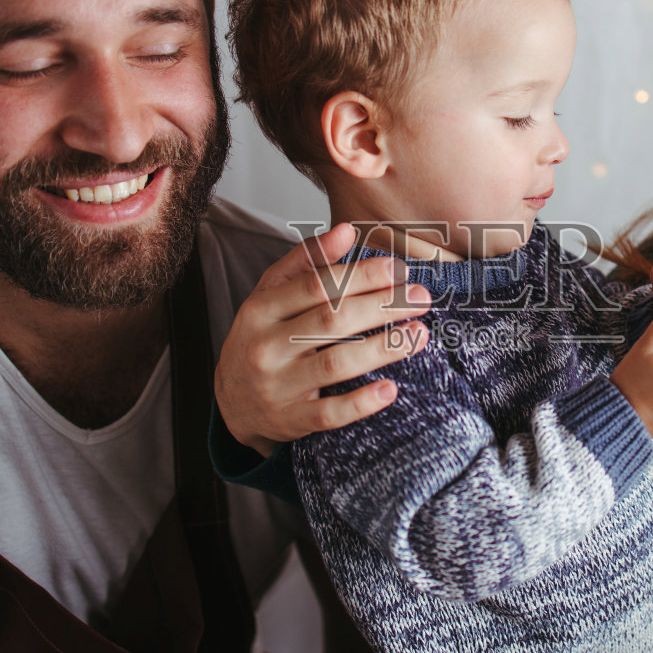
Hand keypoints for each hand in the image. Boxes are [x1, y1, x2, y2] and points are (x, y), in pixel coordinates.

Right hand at [216, 223, 430, 455]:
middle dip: (381, 306)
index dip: (360, 275)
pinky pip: (329, 414)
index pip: (316, 287)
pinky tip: (390, 390)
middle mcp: (266, 346)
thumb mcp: (270, 295)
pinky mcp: (290, 421)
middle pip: (331, 321)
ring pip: (335, 364)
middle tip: (421, 297)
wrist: (232, 402)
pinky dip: (360, 403)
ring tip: (420, 335)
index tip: (397, 268)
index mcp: (260, 309)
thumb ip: (306, 261)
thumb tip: (346, 230)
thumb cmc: (262, 338)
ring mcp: (277, 386)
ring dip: (382, 349)